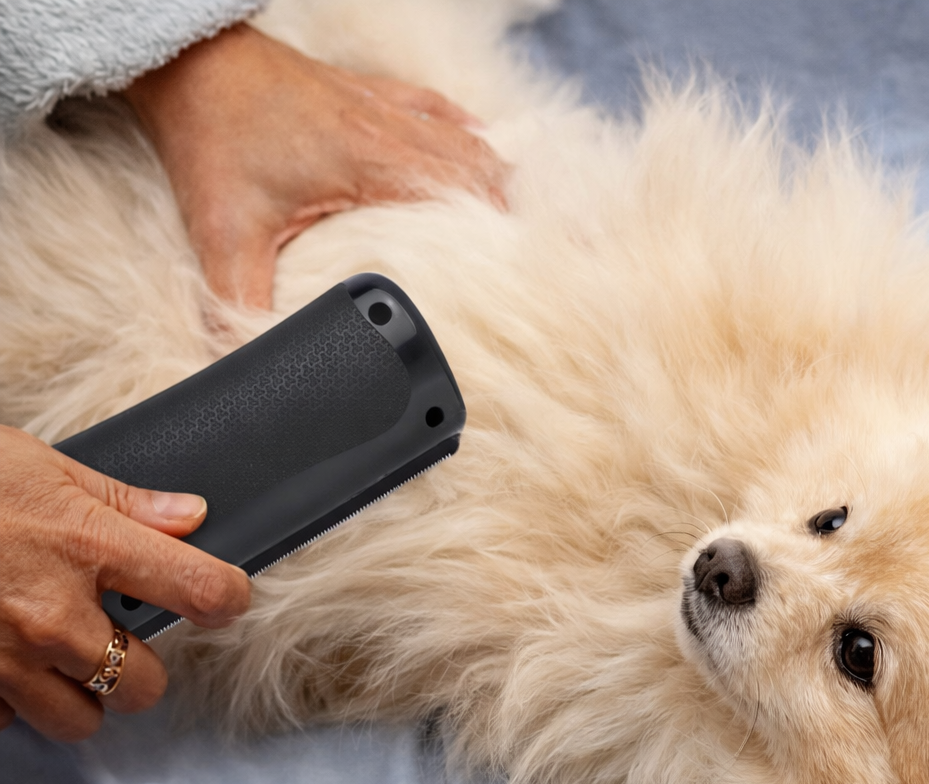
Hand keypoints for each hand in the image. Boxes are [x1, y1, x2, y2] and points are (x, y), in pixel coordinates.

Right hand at [0, 427, 250, 741]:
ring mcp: (3, 660)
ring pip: (82, 720)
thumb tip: (190, 518)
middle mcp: (52, 614)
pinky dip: (14, 698)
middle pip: (144, 685)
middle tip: (120, 634)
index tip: (225, 600)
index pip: (202, 590)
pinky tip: (3, 657)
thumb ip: (124, 502)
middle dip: (141, 666)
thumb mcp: (43, 468)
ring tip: (59, 652)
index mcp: (87, 547)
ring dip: (82, 693)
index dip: (227, 598)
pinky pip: (9, 719)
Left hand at [124, 24, 508, 308]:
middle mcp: (392, 131)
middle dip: (508, 212)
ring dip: (491, 174)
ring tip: (512, 217)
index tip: (522, 269)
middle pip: (479, 168)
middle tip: (524, 257)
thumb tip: (239, 360)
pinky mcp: (369, 94)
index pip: (464, 193)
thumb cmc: (213, 138)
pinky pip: (436, 108)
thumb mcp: (226, 233)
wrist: (190, 65)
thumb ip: (239, 302)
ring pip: (465, 137)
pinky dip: (464, 131)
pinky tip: (479, 142)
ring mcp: (385, 107)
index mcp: (373, 164)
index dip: (501, 230)